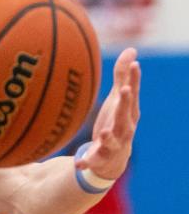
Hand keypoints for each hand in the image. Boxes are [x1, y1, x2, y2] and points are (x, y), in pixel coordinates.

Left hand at [75, 47, 140, 179]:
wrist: (114, 159)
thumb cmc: (117, 122)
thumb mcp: (118, 100)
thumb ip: (122, 76)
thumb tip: (132, 50)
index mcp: (129, 113)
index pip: (132, 94)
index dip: (134, 80)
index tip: (135, 64)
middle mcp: (125, 129)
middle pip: (125, 115)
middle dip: (125, 103)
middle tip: (124, 89)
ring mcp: (114, 144)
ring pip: (113, 140)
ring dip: (108, 136)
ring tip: (103, 131)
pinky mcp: (100, 157)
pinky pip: (93, 160)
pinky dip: (87, 161)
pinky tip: (79, 163)